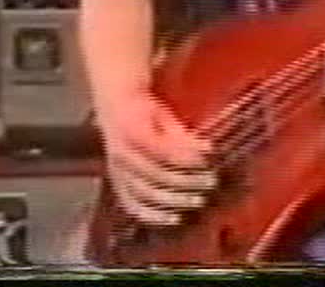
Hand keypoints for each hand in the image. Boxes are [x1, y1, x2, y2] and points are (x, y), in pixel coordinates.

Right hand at [97, 89, 215, 226]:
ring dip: (173, 200)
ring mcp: (116, 171)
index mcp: (133, 130)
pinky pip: (132, 204)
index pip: (162, 150)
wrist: (113, 107)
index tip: (209, 160)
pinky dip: (152, 214)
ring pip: (145, 193)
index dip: (187, 158)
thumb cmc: (145, 109)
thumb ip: (183, 135)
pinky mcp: (116, 183)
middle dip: (186, 181)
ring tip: (198, 201)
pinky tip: (173, 218)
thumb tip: (208, 149)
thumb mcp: (164, 115)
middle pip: (155, 174)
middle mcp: (121, 153)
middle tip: (211, 183)